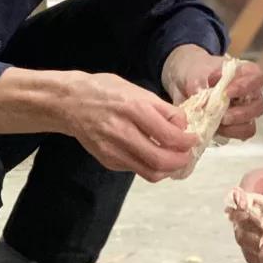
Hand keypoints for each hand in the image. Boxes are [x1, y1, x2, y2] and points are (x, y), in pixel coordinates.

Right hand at [64, 72, 199, 181]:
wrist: (70, 102)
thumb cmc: (107, 91)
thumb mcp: (138, 91)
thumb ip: (162, 109)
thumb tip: (183, 127)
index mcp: (135, 109)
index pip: (170, 136)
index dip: (187, 141)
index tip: (193, 138)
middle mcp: (123, 132)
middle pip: (161, 160)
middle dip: (181, 161)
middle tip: (187, 154)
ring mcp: (113, 149)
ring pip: (149, 172)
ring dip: (168, 169)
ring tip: (174, 159)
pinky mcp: (107, 160)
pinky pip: (136, 169)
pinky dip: (150, 166)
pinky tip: (153, 155)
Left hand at [161, 46, 262, 140]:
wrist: (188, 83)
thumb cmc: (198, 72)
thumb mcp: (196, 71)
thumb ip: (199, 81)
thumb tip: (200, 92)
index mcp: (246, 73)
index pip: (256, 79)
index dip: (245, 87)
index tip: (227, 92)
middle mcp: (250, 93)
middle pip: (258, 106)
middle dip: (241, 114)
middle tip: (223, 116)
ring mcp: (245, 111)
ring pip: (251, 124)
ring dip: (235, 127)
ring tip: (217, 124)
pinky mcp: (236, 126)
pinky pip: (240, 134)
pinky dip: (228, 134)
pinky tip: (215, 129)